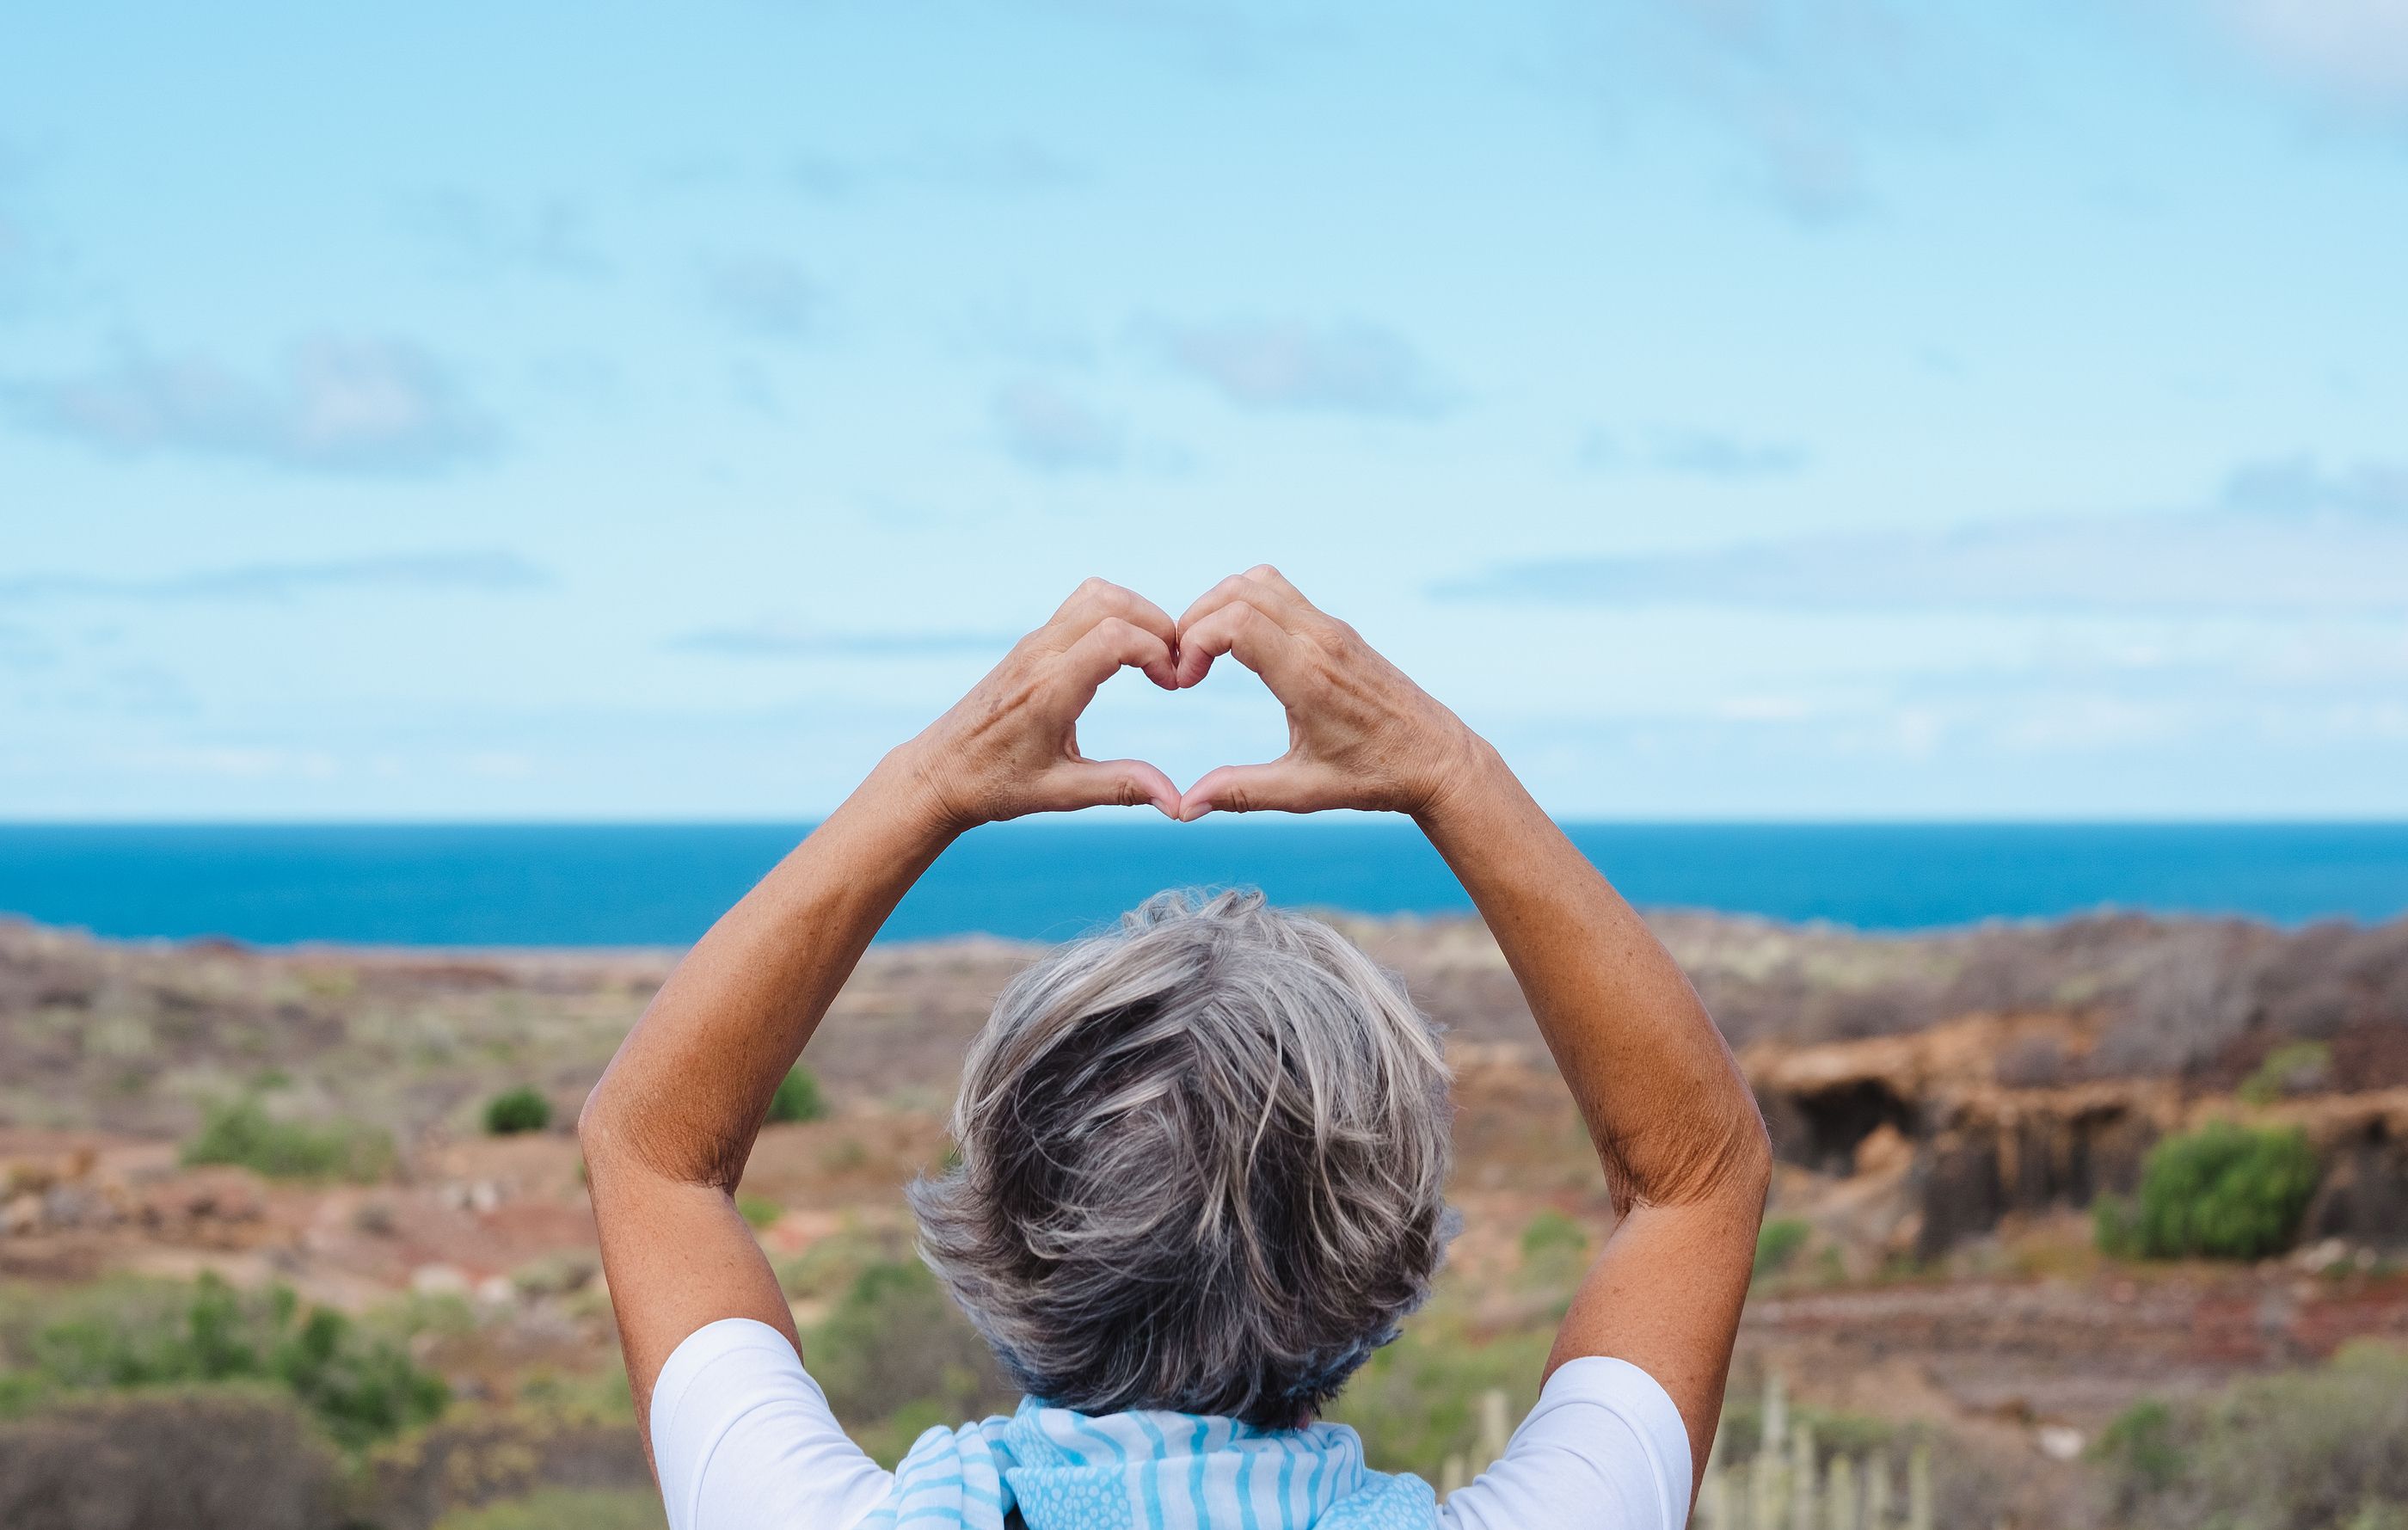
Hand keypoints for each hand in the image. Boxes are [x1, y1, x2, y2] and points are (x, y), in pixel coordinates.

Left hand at [894, 578, 1182, 828]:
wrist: (940, 772)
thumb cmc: (994, 785)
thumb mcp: (1060, 793)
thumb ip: (1120, 788)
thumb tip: (1177, 802)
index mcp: (1048, 691)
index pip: (1114, 637)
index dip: (1156, 651)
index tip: (1172, 684)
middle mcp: (1039, 655)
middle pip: (1111, 601)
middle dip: (1157, 625)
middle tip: (1174, 666)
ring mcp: (1032, 644)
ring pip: (1096, 594)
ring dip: (1136, 614)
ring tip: (1155, 657)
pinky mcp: (1031, 644)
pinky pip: (1080, 606)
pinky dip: (1115, 616)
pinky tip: (1125, 657)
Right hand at [1172, 565, 1481, 820]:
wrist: (1438, 758)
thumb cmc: (1375, 776)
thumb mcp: (1303, 791)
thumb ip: (1241, 793)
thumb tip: (1183, 807)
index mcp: (1309, 675)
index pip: (1236, 622)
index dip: (1194, 642)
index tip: (1184, 681)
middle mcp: (1320, 640)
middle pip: (1238, 591)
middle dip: (1195, 621)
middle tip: (1183, 666)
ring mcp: (1332, 629)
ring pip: (1259, 583)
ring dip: (1220, 606)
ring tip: (1204, 653)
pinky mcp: (1338, 630)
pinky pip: (1281, 594)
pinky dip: (1246, 606)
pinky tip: (1239, 651)